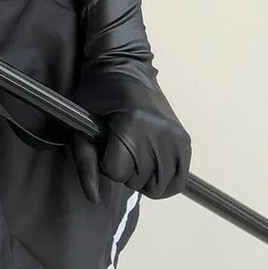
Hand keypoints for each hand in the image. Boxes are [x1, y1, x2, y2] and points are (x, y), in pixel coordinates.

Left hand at [70, 56, 190, 202]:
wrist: (126, 69)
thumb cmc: (98, 97)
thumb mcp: (82, 125)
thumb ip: (85, 163)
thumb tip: (93, 198)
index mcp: (132, 125)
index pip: (117, 172)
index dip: (105, 163)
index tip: (105, 145)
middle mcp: (159, 133)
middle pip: (137, 180)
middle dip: (124, 170)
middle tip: (119, 147)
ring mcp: (176, 138)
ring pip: (158, 187)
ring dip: (143, 178)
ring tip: (136, 154)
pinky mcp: (185, 141)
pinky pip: (178, 181)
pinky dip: (164, 181)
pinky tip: (152, 166)